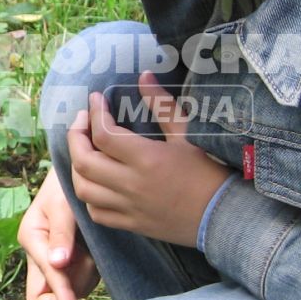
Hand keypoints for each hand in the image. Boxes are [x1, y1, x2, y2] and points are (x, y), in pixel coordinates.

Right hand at [18, 166, 99, 299]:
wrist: (81, 172)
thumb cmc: (67, 184)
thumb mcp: (63, 205)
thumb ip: (61, 234)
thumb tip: (57, 263)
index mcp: (31, 240)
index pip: (40, 287)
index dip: (58, 298)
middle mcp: (42, 254)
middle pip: (48, 296)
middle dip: (68, 291)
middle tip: (87, 266)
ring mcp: (58, 259)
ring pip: (71, 288)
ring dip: (84, 275)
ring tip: (91, 247)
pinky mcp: (74, 259)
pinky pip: (84, 279)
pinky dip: (91, 269)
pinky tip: (94, 248)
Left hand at [66, 72, 234, 249]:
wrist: (225, 215)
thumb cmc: (210, 171)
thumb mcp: (188, 134)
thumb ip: (162, 104)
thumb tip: (144, 75)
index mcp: (147, 159)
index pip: (104, 134)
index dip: (94, 113)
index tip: (95, 99)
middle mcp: (132, 184)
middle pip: (84, 161)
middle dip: (76, 137)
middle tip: (82, 121)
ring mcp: (129, 207)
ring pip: (83, 189)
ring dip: (77, 167)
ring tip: (84, 150)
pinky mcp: (131, 224)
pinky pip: (96, 213)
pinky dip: (88, 196)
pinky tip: (95, 181)